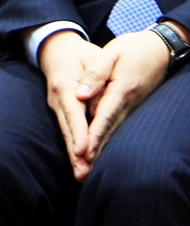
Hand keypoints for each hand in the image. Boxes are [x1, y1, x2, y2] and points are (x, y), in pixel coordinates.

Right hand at [38, 30, 104, 180]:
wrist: (60, 50)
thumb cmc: (82, 53)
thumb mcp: (91, 56)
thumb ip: (94, 73)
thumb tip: (86, 96)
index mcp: (66, 86)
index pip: (74, 113)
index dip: (79, 132)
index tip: (84, 150)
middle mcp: (59, 101)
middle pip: (68, 130)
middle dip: (76, 153)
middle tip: (84, 174)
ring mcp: (59, 108)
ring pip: (68, 134)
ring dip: (75, 156)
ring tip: (83, 175)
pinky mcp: (64, 112)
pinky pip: (70, 131)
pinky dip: (76, 148)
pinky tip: (82, 163)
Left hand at [72, 31, 170, 179]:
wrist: (165, 47)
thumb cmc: (136, 47)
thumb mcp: (112, 52)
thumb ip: (96, 73)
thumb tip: (81, 95)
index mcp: (122, 88)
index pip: (104, 116)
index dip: (93, 136)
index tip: (82, 153)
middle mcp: (131, 101)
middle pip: (110, 130)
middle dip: (96, 152)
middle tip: (83, 173)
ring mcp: (136, 105)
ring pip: (117, 131)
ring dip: (104, 150)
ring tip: (90, 170)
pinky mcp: (138, 106)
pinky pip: (122, 126)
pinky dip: (112, 140)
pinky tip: (105, 151)